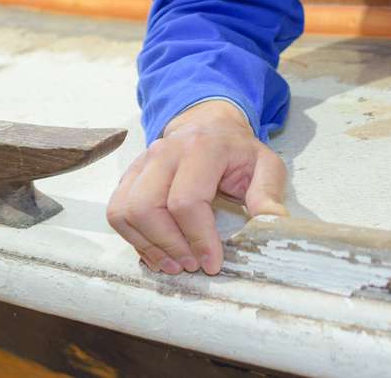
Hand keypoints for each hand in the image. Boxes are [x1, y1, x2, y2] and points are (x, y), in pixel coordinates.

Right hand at [106, 100, 287, 276]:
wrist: (209, 125)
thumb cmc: (237, 151)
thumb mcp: (264, 164)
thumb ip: (268, 192)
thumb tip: (273, 223)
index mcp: (202, 148)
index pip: (186, 201)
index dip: (198, 239)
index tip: (213, 262)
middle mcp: (165, 152)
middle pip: (148, 208)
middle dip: (170, 245)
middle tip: (191, 265)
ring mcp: (143, 162)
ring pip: (126, 211)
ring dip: (148, 246)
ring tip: (173, 264)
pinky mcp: (130, 175)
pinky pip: (117, 211)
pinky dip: (132, 238)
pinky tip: (156, 252)